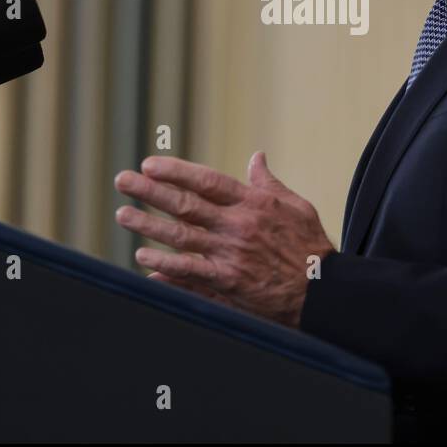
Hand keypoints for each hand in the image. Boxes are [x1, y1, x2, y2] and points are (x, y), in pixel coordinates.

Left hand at [113, 152, 335, 327]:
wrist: (323, 289)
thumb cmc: (310, 246)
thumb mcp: (295, 205)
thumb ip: (269, 182)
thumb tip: (256, 157)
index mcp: (253, 202)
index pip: (207, 180)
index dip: (176, 171)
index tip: (150, 164)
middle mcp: (238, 225)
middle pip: (186, 204)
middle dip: (151, 191)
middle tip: (123, 180)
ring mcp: (231, 253)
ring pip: (181, 235)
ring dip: (149, 224)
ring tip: (124, 214)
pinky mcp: (229, 280)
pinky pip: (190, 271)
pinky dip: (165, 264)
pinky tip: (143, 258)